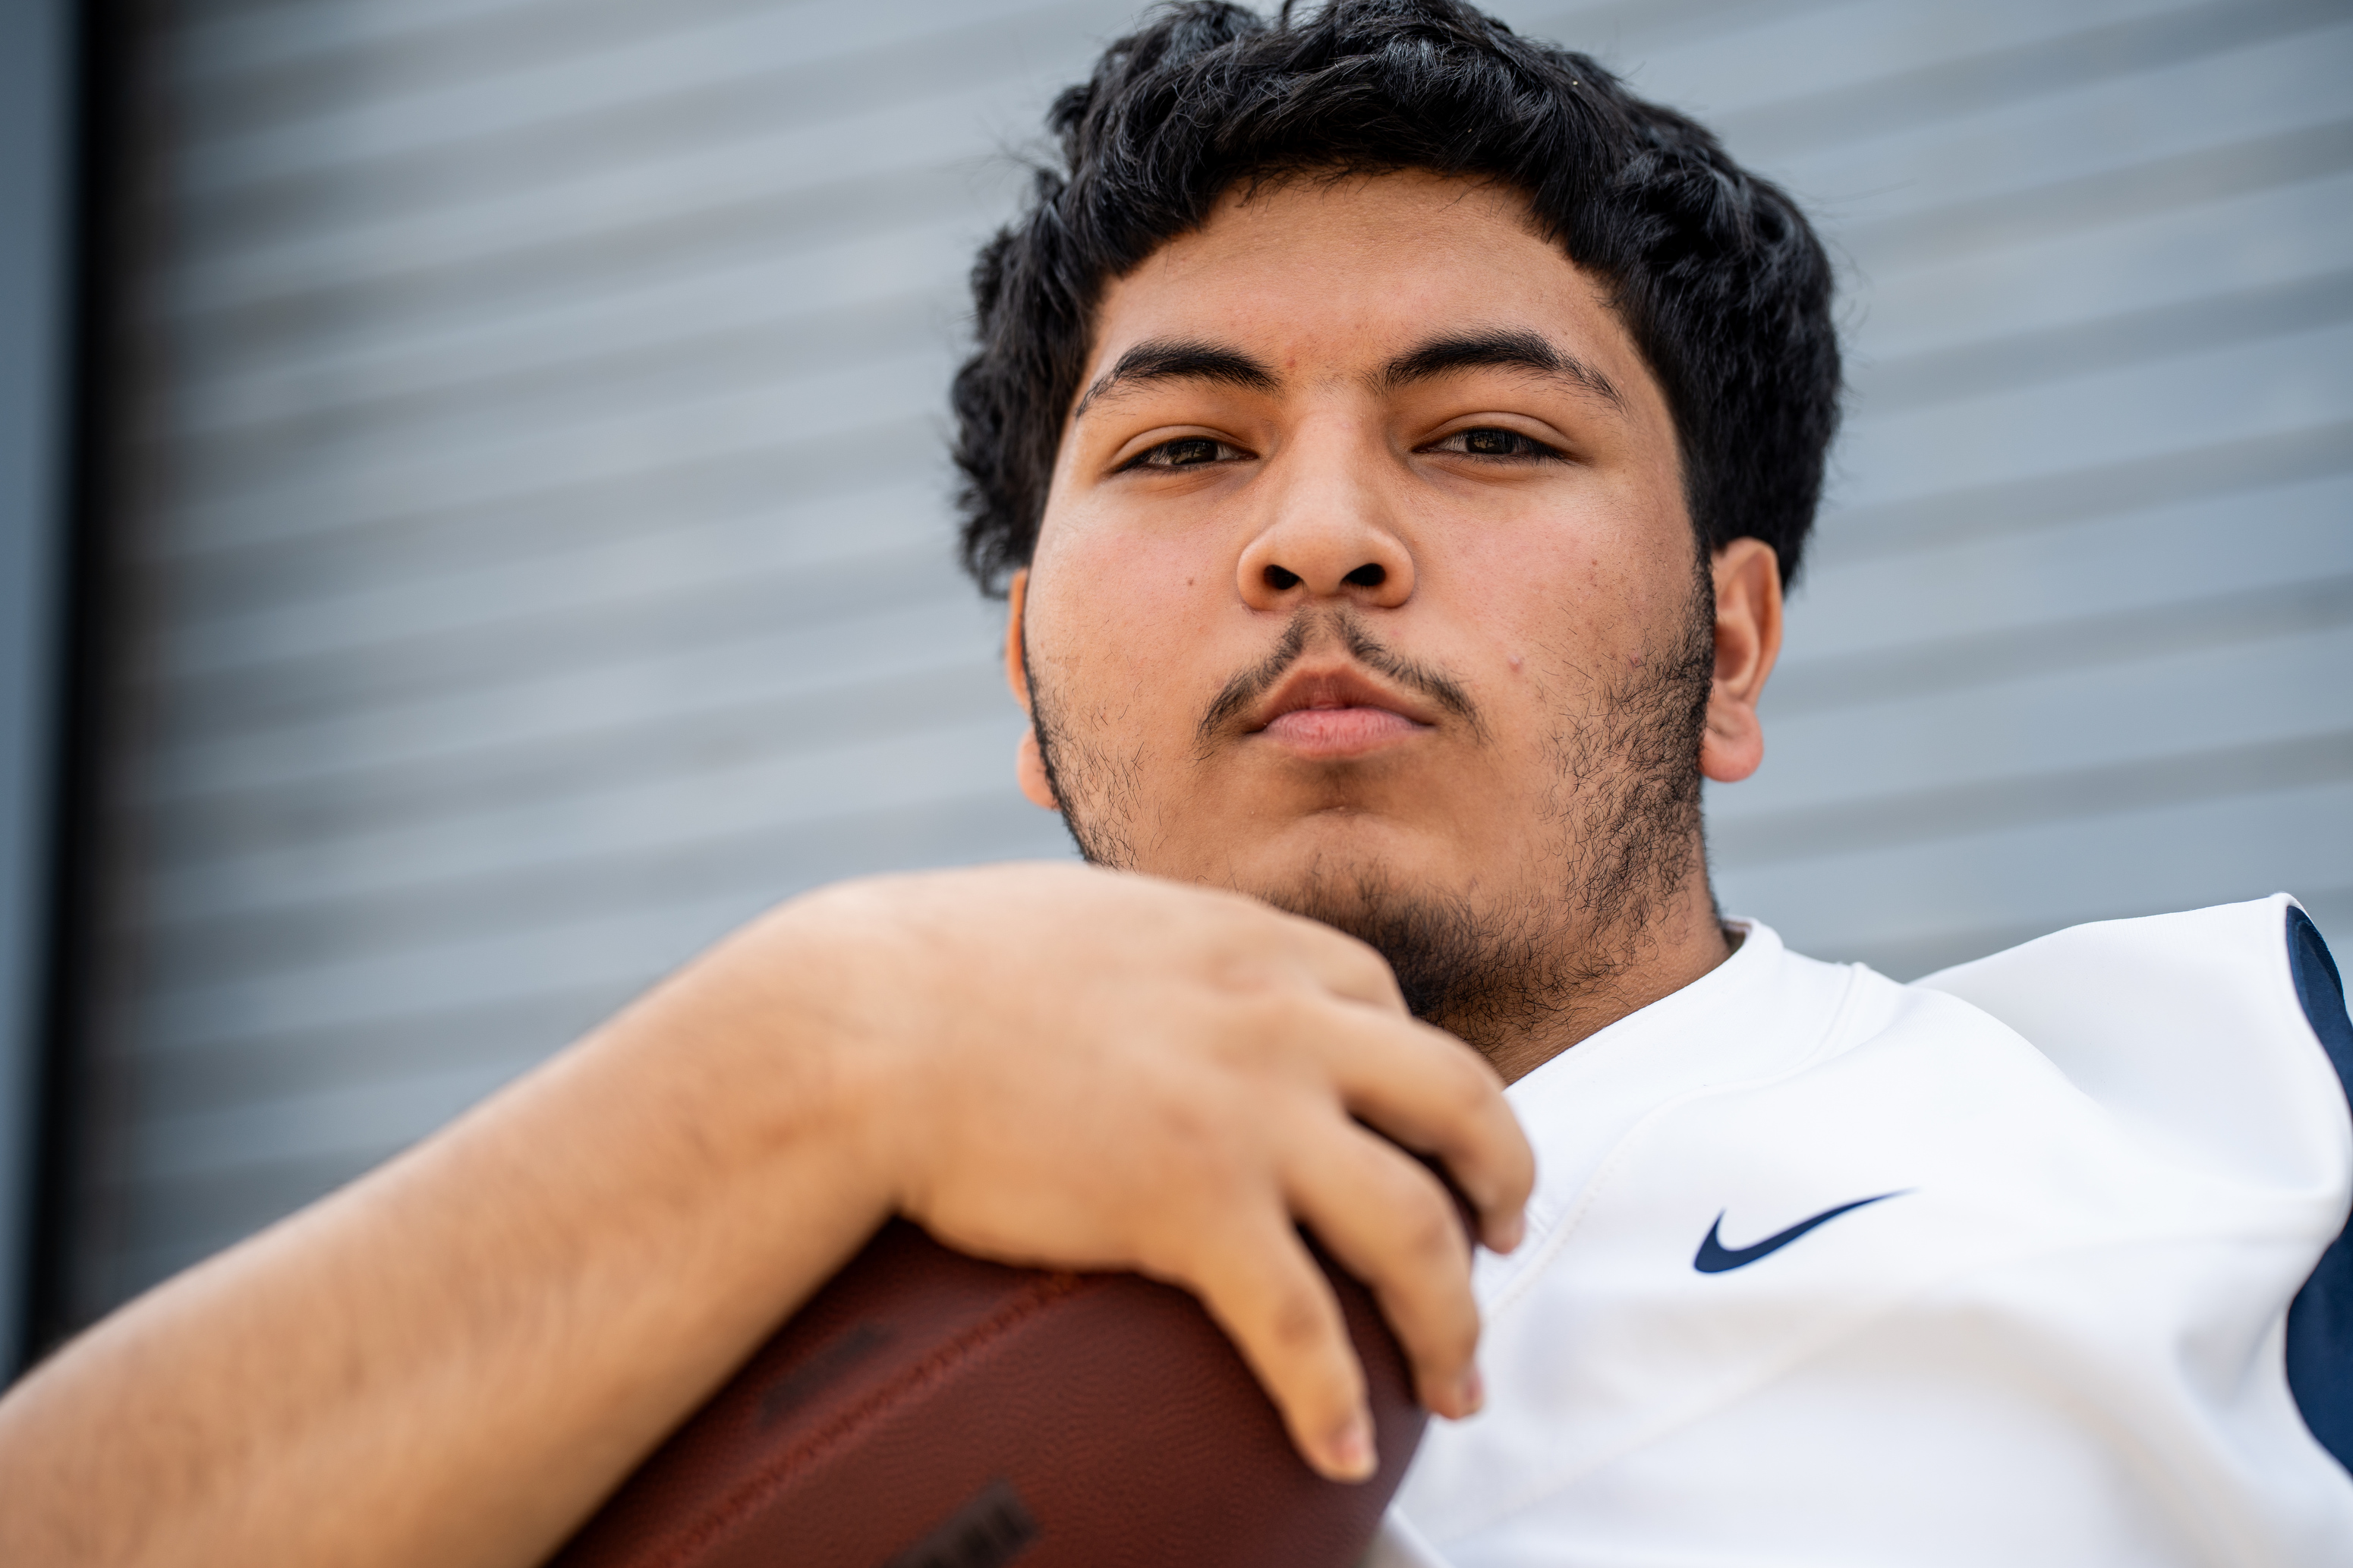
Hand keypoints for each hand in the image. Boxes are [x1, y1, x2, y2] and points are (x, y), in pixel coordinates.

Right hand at [753, 863, 1533, 1480]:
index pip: (1386, 1002)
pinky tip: (1339, 1457)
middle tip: (1503, 1242)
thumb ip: (1146, 951)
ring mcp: (1251, 1110)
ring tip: (1455, 1389)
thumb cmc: (932, 973)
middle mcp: (1281, 1017)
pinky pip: (1302, 1325)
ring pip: (1415, 1225)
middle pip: (1458, 1100)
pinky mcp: (1194, 1203)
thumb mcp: (1079, 920)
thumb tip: (1133, 972)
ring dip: (1453, 1320)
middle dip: (1502, 1181)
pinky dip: (1333, 1399)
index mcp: (1249, 944)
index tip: (1428, 1133)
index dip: (1422, 1077)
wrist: (857, 1025)